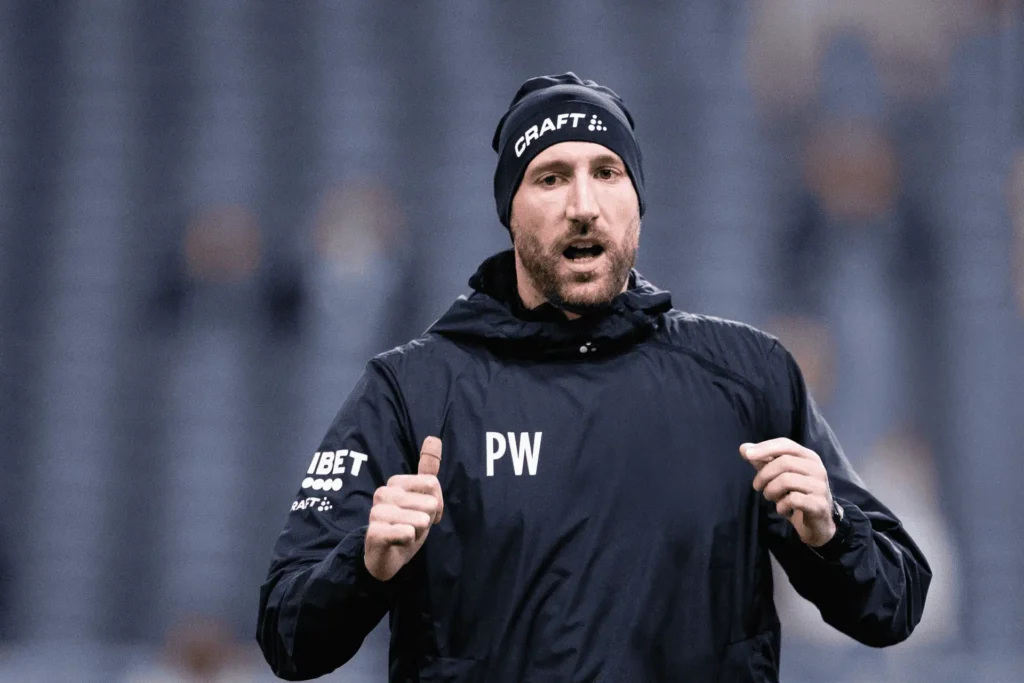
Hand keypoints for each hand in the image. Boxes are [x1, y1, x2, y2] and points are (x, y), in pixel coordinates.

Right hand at [364, 436, 443, 580]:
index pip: (432, 483)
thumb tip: (434, 438)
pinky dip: (409, 539)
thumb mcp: (421, 498)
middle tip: (415, 527)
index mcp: (395, 483)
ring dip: (419, 531)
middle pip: (429, 502)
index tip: (429, 514)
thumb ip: (427, 471)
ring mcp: (376, 513)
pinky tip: (402, 541)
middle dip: (428, 519)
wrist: (385, 559)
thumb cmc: (405, 526)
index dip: (437, 503)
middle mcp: (383, 494)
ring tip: (408, 535)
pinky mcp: (374, 533)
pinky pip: (405, 533)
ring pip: (419, 519)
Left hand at [739, 438, 835, 547]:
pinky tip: (782, 510)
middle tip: (757, 487)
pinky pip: (793, 500)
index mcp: (808, 457)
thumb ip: (762, 461)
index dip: (765, 447)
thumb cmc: (795, 494)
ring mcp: (820, 486)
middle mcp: (817, 468)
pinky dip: (781, 506)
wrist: (817, 523)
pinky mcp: (819, 504)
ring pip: (787, 480)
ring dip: (770, 491)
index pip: (786, 444)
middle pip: (784, 462)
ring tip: (770, 497)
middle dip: (764, 475)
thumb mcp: (778, 476)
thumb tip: (743, 448)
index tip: (747, 455)